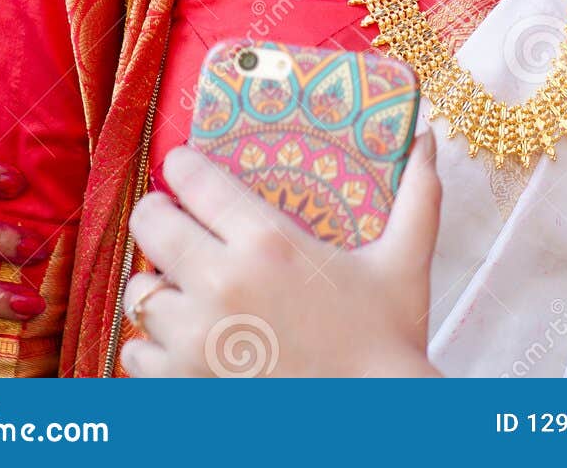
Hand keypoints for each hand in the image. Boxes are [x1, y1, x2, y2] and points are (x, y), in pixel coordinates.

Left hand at [123, 130, 442, 378]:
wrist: (373, 424)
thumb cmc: (387, 343)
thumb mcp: (404, 263)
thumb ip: (418, 197)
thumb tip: (430, 141)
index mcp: (268, 241)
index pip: (193, 179)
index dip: (181, 166)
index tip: (182, 167)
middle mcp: (222, 282)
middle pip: (152, 224)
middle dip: (157, 216)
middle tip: (170, 220)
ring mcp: (196, 339)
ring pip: (141, 292)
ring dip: (156, 286)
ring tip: (176, 286)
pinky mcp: (182, 386)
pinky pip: (136, 353)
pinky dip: (150, 346)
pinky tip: (176, 341)